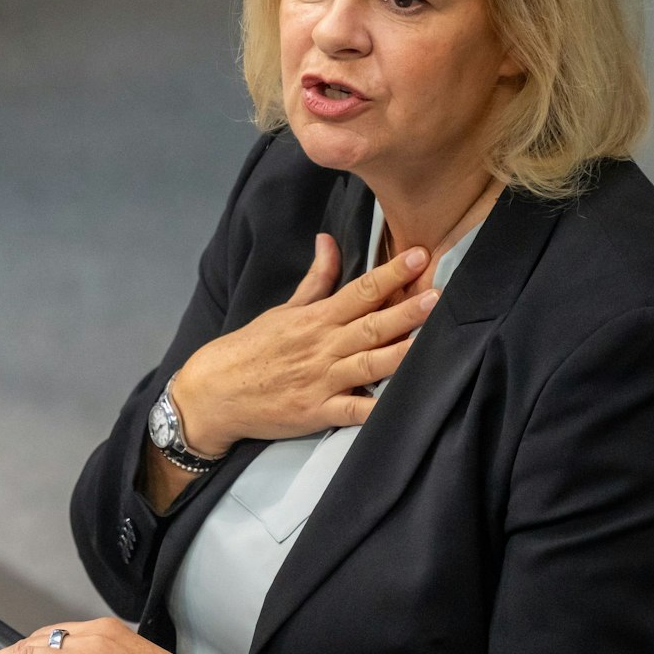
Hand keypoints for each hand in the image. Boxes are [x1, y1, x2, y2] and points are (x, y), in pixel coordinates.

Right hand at [171, 233, 439, 452]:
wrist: (213, 393)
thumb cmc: (250, 349)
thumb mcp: (282, 310)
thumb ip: (315, 279)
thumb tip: (329, 240)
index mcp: (315, 319)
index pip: (360, 290)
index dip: (392, 273)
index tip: (420, 255)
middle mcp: (322, 347)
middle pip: (372, 326)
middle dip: (407, 310)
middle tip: (439, 293)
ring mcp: (322, 381)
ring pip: (370, 364)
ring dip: (402, 352)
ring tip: (432, 339)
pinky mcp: (318, 412)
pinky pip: (355, 411)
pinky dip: (378, 408)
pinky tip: (404, 402)